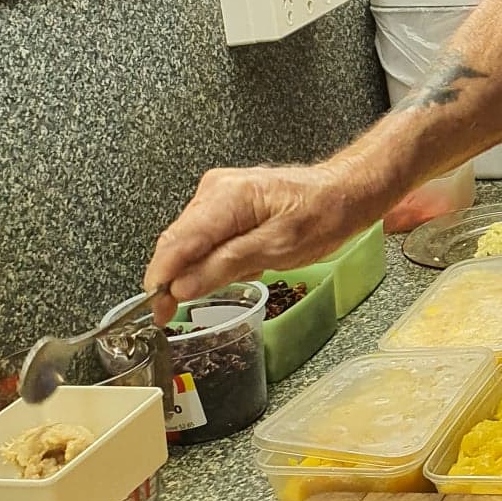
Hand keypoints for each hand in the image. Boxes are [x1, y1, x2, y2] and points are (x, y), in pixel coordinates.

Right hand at [144, 158, 377, 322]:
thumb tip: (182, 287)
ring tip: (251, 269)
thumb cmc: (322, 216)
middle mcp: (215, 190)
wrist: (344, 192)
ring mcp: (219, 194)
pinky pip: (208, 236)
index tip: (157, 311)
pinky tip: (251, 259)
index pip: (177, 242)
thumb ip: (225, 266)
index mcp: (226, 197)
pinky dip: (220, 256)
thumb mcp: (278, 249)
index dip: (161, 279)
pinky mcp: (226, 202)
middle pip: (178, 242)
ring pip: (192, 242)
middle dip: (181, 277)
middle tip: (187, 310)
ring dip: (207, 267)